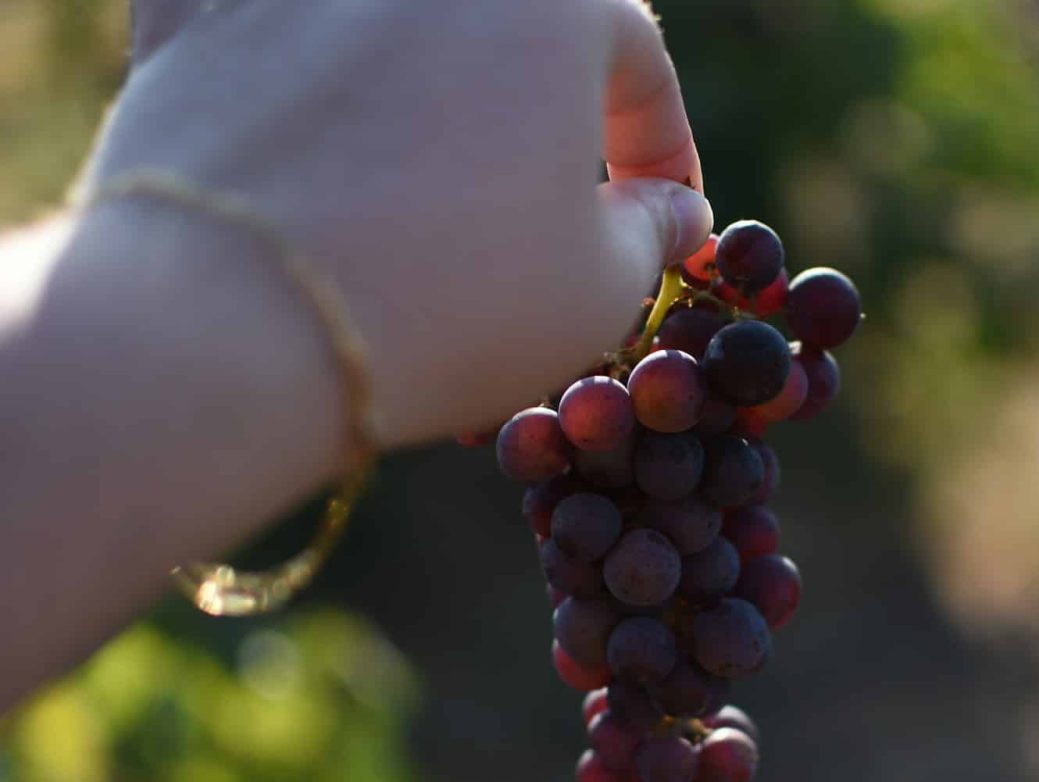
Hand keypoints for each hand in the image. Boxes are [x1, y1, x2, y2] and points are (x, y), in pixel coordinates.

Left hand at [87, 0, 712, 446]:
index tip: (662, 216)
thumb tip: (669, 210)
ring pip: (392, 28)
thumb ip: (652, 233)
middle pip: (512, 33)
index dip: (660, 149)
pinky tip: (301, 125)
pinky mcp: (195, 3)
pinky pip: (256, 17)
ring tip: (420, 188)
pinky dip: (285, 61)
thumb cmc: (449, 303)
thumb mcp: (598, 291)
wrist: (232, 321)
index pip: (637, 63)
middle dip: (539, 112)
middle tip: (542, 200)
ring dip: (422, 92)